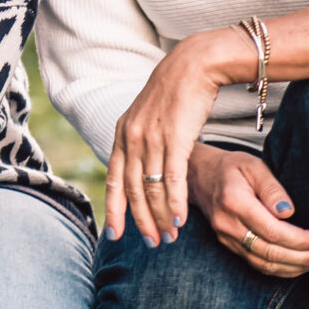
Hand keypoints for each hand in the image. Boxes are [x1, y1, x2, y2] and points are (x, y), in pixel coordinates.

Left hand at [105, 28, 240, 244]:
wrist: (195, 65)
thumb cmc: (176, 92)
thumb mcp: (147, 116)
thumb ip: (140, 141)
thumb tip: (140, 166)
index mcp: (122, 133)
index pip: (113, 179)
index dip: (114, 209)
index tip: (116, 234)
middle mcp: (132, 137)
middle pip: (131, 190)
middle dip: (140, 221)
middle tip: (151, 243)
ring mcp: (151, 138)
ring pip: (151, 188)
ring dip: (160, 217)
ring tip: (169, 237)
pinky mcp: (175, 138)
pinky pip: (172, 179)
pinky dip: (176, 202)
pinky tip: (180, 219)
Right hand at [186, 144, 308, 277]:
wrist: (200, 176)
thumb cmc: (231, 168)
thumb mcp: (254, 166)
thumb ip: (272, 188)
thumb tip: (289, 212)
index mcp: (235, 202)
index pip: (273, 231)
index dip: (301, 240)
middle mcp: (228, 225)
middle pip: (270, 252)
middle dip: (305, 258)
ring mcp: (226, 238)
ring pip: (264, 263)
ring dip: (296, 267)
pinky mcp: (229, 246)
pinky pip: (257, 264)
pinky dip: (281, 269)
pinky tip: (301, 265)